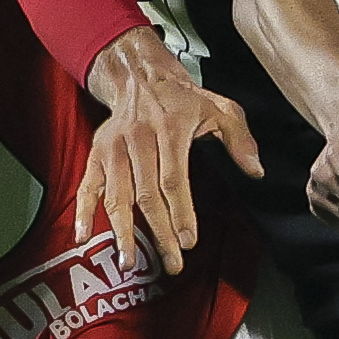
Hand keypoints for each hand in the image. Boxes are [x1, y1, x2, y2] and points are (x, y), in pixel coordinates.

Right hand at [70, 28, 263, 275]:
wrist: (139, 76)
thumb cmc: (182, 98)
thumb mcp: (219, 107)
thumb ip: (240, 138)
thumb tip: (256, 170)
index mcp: (170, 128)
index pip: (174, 179)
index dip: (181, 213)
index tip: (189, 241)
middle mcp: (138, 139)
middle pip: (146, 195)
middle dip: (159, 233)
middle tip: (171, 262)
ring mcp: (114, 148)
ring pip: (117, 196)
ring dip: (122, 231)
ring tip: (129, 261)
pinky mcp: (97, 153)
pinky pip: (87, 186)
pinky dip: (82, 212)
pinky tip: (82, 236)